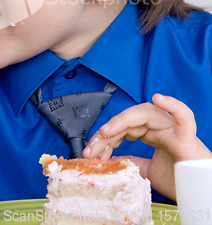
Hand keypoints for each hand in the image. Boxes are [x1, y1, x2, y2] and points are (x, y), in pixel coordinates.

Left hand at [83, 94, 211, 200]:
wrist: (200, 193)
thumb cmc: (179, 180)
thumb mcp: (147, 172)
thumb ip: (131, 162)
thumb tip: (110, 159)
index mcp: (151, 133)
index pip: (123, 128)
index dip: (105, 138)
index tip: (90, 151)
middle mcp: (160, 127)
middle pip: (128, 120)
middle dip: (107, 133)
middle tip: (91, 149)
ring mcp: (173, 128)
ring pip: (146, 113)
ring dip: (123, 120)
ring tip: (107, 131)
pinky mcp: (187, 135)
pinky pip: (183, 115)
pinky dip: (173, 105)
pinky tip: (159, 99)